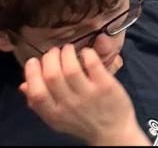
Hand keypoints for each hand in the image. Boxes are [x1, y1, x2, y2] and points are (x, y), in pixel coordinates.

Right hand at [21, 45, 138, 144]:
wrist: (112, 131)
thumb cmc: (81, 122)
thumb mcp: (56, 119)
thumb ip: (38, 104)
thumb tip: (24, 85)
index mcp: (53, 114)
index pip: (37, 91)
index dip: (32, 73)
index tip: (34, 61)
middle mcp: (69, 104)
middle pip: (53, 75)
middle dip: (50, 58)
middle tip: (54, 52)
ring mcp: (88, 95)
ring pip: (71, 68)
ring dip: (67, 53)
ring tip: (68, 48)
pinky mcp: (106, 86)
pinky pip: (93, 65)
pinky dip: (88, 54)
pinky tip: (86, 52)